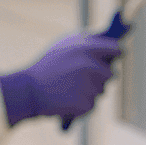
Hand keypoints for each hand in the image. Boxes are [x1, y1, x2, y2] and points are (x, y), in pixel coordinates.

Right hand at [0, 33, 122, 126]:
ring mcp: (90, 85)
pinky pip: (92, 105)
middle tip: (80, 77)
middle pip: (111, 73)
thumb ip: (89, 41)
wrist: (28, 90)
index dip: (116, 53)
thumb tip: (111, 39)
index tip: (117, 55)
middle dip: (100, 76)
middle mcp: (91, 66)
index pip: (116, 49)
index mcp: (86, 48)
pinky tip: (66, 99)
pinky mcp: (86, 103)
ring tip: (68, 88)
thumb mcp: (65, 45)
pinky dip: (81, 105)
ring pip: (101, 90)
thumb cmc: (46, 66)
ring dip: (90, 91)